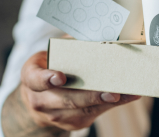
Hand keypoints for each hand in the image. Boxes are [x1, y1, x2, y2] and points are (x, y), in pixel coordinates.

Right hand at [2, 51, 139, 135]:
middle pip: (66, 99)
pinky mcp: (72, 123)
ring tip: (127, 94)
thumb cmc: (51, 67)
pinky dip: (111, 105)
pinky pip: (93, 114)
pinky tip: (126, 97)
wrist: (40, 97)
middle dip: (91, 96)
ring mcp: (55, 115)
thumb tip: (100, 36)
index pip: (35, 79)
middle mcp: (39, 100)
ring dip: (107, 102)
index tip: (60, 77)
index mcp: (31, 76)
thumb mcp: (52, 54)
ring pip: (83, 110)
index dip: (47, 78)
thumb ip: (70, 45)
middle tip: (112, 91)